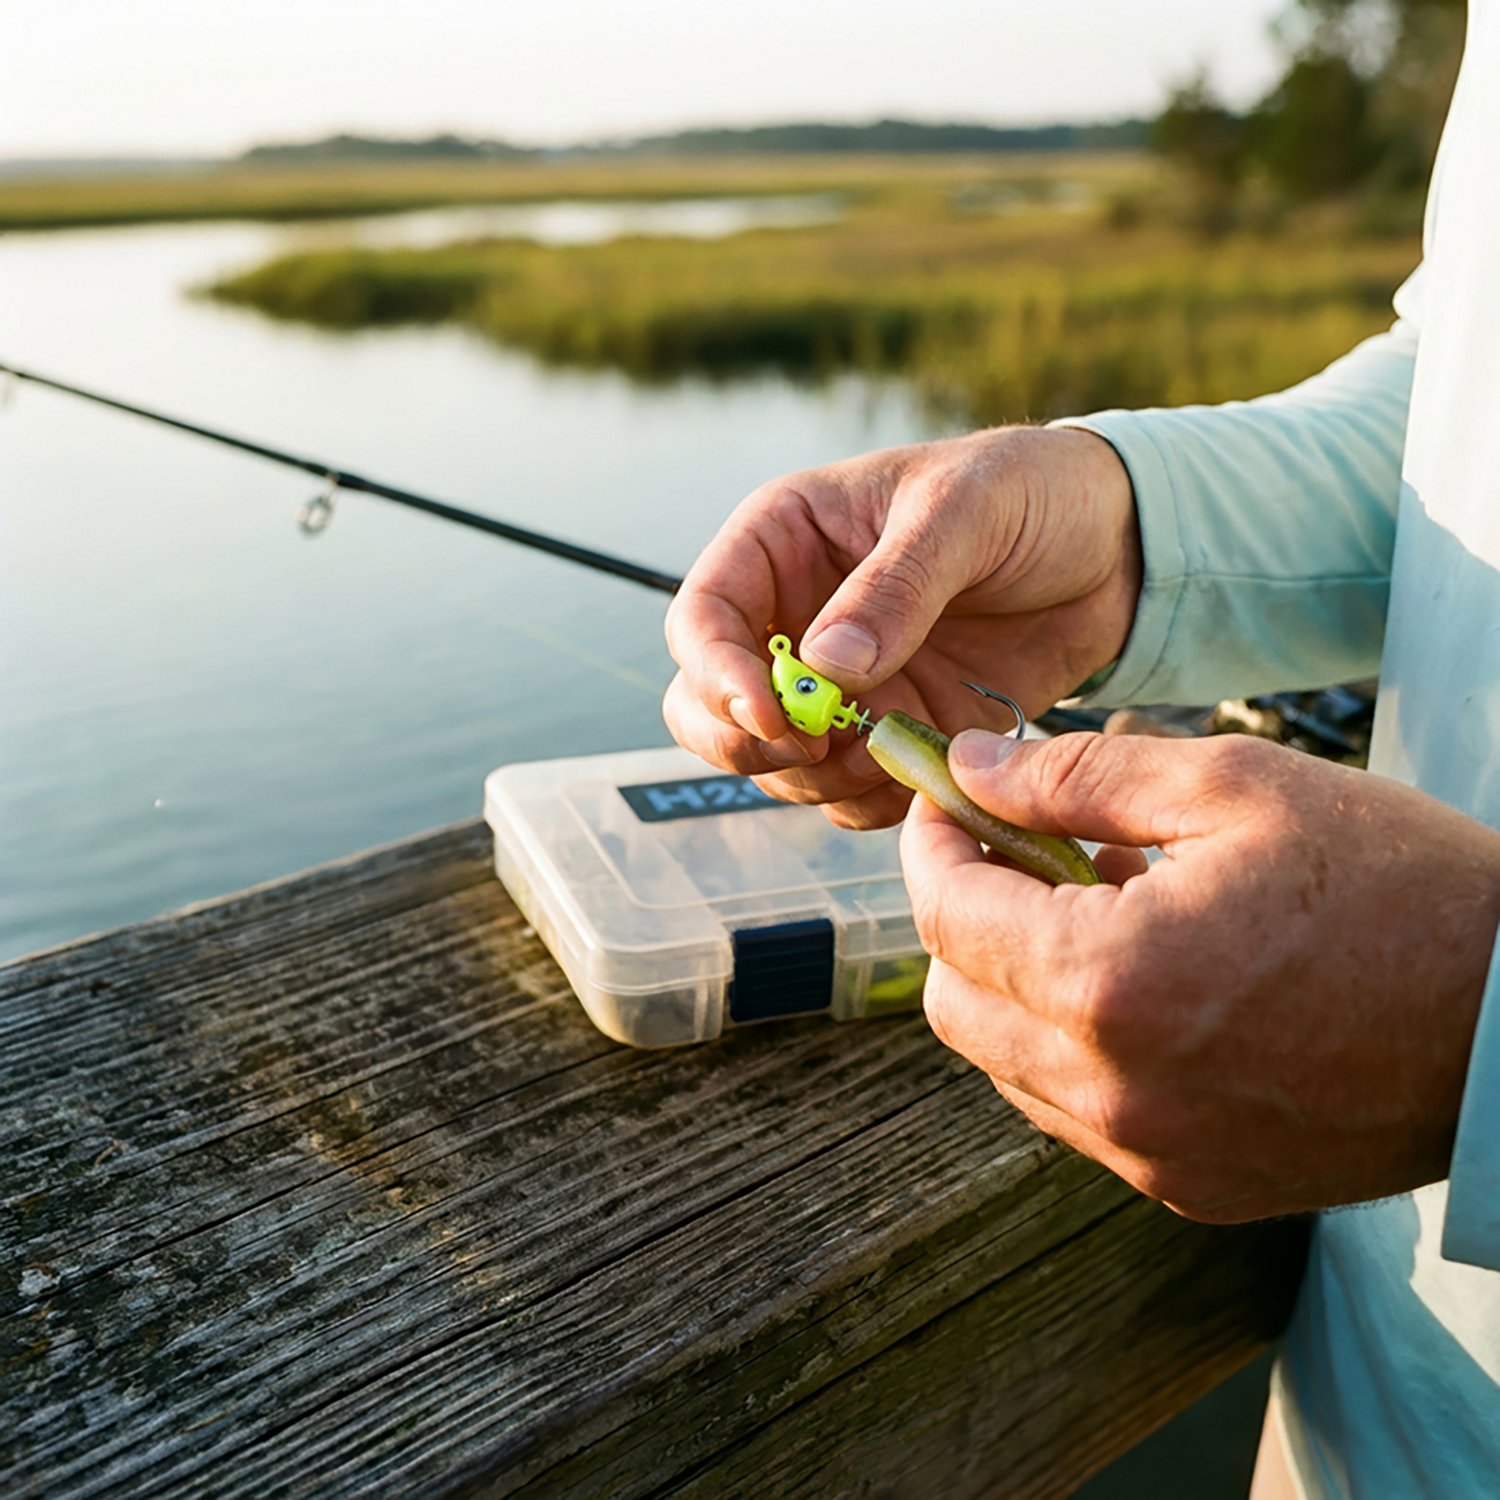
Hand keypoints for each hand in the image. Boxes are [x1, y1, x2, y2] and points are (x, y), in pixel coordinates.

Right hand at [663, 427, 1139, 827]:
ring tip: (893, 746)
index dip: (716, 673)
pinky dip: (870, 801)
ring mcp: (838, 686)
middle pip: (707, 705)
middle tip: (816, 751)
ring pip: (773, 762)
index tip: (770, 713)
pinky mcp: (888, 732)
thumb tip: (824, 666)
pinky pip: (845, 794)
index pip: (703, 618)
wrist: (1116, 548)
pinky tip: (924, 770)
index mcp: (785, 542)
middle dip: (747, 741)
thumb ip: (896, 585)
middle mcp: (794, 618)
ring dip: (817, 778)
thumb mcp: (964, 511)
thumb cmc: (1030, 492)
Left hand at [901, 728, 1499, 1221]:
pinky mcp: (1189, 1185)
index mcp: (1109, 983)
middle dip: (960, 916)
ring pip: (1003, 1062)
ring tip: (1092, 908)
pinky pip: (1072, 1110)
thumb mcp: (1232, 788)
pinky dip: (1069, 1041)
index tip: (943, 801)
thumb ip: (1074, 777)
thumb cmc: (1397, 887)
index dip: (930, 846)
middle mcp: (1112, 1089)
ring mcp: (1149, 1153)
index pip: (944, 916)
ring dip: (1013, 980)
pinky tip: (1136, 979)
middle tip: (1014, 850)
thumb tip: (966, 767)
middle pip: (952, 1002)